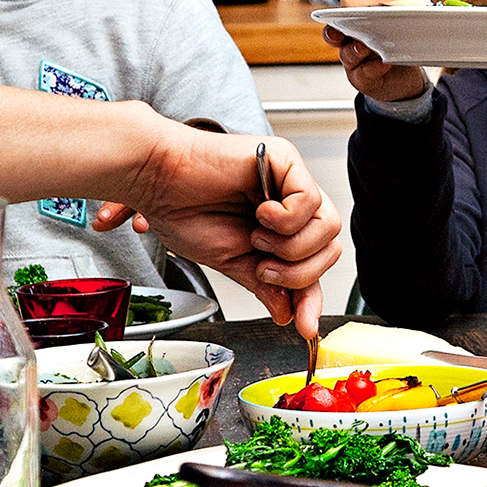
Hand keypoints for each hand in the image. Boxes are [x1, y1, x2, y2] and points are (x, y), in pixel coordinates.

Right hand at [96, 127, 341, 333]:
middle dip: (299, 272)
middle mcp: (291, 199)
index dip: (311, 296)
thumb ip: (263, 285)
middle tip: (262, 268)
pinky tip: (260, 213)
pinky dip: (285, 219)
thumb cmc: (182, 210)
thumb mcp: (231, 261)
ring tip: (257, 238)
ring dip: (290, 246)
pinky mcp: (285, 159)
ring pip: (328, 227)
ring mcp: (290, 179)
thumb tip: (286, 313)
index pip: (314, 261)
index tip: (303, 327)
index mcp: (281, 222)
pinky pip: (310, 201)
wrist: (155, 181)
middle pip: (330, 247)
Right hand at [321, 0, 429, 105]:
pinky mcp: (360, 79)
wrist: (403, 74)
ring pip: (346, 52)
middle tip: (364, 14)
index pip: (350, 0)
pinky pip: (362, 73)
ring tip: (372, 44)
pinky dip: (374, 67)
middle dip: (345, 19)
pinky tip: (385, 63)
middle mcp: (347, 38)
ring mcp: (351, 60)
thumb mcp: (397, 15)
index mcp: (352, 18)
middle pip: (334, 27)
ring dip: (359, 47)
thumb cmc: (395, 41)